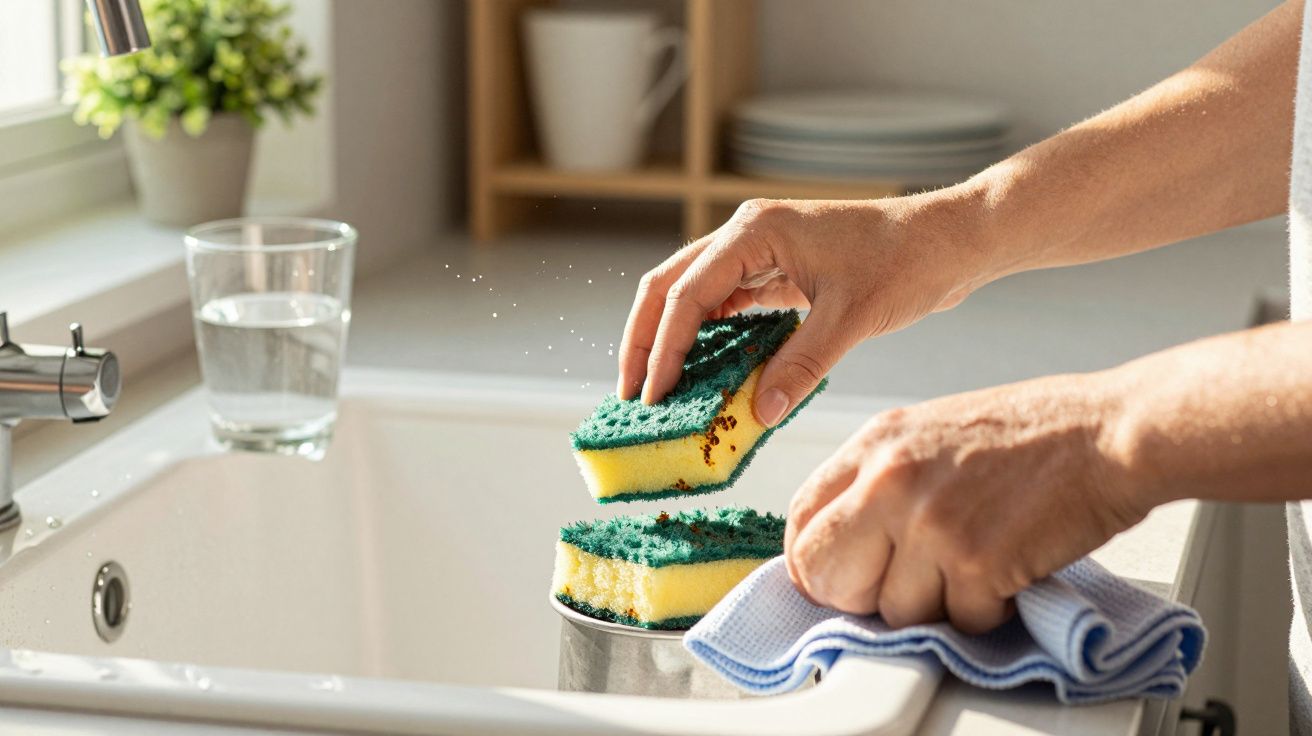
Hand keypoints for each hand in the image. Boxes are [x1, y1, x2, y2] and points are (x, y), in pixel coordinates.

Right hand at [616, 194, 993, 424]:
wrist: (949, 240)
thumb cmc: (907, 262)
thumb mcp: (852, 319)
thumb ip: (801, 366)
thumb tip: (759, 413)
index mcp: (755, 232)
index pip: (686, 294)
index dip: (664, 349)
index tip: (653, 397)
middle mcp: (746, 234)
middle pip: (668, 286)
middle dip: (645, 340)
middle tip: (630, 395)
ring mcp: (758, 250)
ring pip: (689, 293)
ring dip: (669, 338)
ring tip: (656, 388)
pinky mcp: (775, 270)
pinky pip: (724, 304)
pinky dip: (705, 336)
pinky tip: (700, 372)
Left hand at [784, 372, 1148, 633]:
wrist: (1108, 432)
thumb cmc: (1033, 431)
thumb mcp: (929, 431)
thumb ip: (879, 478)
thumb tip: (845, 538)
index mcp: (875, 444)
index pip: (800, 518)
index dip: (810, 561)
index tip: (829, 579)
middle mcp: (891, 481)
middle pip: (825, 574)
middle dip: (856, 596)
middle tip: (895, 590)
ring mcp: (930, 523)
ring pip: (895, 611)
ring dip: (937, 605)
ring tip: (974, 563)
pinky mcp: (977, 562)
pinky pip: (959, 622)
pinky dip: (987, 611)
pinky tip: (1008, 570)